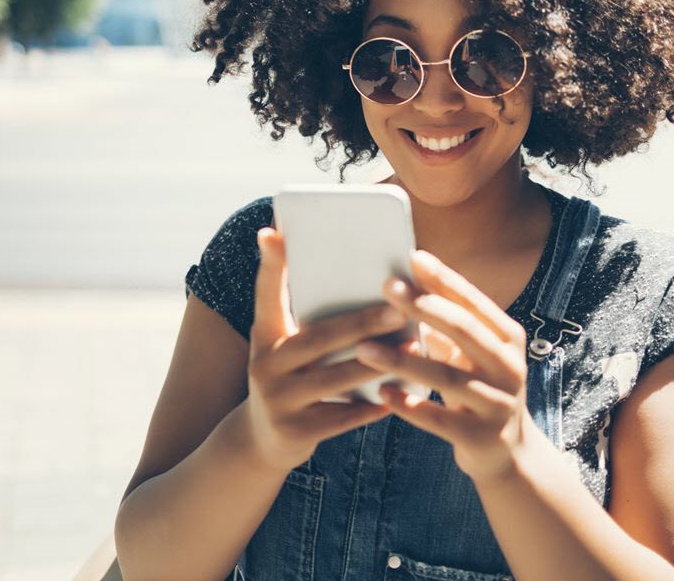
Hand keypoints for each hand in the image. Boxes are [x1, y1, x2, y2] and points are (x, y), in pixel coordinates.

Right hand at [242, 227, 401, 472]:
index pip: (265, 294)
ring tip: (412, 349)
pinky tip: (400, 395)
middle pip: (317, 338)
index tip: (272, 233)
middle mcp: (265, 364)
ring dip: (378, 364)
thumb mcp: (284, 345)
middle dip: (361, 323)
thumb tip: (358, 280)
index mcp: (264, 335)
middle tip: (398, 309)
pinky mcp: (295, 432)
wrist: (261, 440)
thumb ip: (308, 317)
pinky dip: (372, 406)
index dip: (270, 265)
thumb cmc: (289, 377)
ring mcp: (279, 400)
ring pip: (336, 379)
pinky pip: (343, 417)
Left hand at [354, 249, 538, 482]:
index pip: (474, 302)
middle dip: (424, 307)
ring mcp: (498, 404)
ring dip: (402, 361)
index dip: (444, 279)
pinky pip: (439, 420)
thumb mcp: (471, 354)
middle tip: (387, 287)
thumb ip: (447, 323)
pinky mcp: (481, 437)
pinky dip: (409, 407)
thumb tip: (404, 281)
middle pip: (464, 331)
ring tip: (364, 348)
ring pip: (447, 378)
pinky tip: (381, 393)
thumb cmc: (477, 387)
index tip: (413, 257)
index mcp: (507, 339)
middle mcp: (510, 367)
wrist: (506, 452)